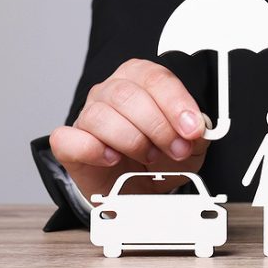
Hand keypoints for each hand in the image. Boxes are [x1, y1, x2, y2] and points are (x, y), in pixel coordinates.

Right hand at [49, 59, 208, 200]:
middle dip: (158, 126)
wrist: (137, 189)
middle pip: (128, 95)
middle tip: (176, 150)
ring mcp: (87, 115)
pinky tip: (113, 159)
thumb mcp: (190, 146)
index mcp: (142, 80)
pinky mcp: (68, 142)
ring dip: (132, 140)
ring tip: (149, 156)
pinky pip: (68, 138)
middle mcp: (111, 91)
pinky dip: (92, 150)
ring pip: (101, 115)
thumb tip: (199, 127)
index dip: (176, 104)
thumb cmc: (161, 159)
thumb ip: (198, 134)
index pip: (156, 78)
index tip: (191, 129)